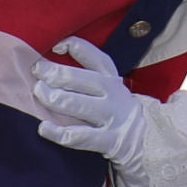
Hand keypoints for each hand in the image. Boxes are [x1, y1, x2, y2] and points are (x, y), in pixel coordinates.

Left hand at [33, 36, 151, 173]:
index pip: (96, 58)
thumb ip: (87, 75)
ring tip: (38, 92)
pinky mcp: (108, 140)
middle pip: (84, 80)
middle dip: (57, 73)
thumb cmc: (117, 110)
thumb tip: (51, 60)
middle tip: (37, 71)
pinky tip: (43, 127)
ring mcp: (111, 117)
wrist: (150, 140)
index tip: (56, 46)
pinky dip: (58, 132)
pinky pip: (80, 136)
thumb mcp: (111, 88)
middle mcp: (113, 94)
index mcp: (112, 79)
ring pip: (79, 105)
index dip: (76, 48)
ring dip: (56, 98)